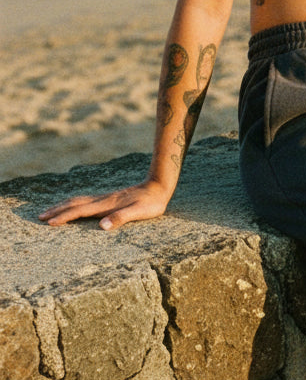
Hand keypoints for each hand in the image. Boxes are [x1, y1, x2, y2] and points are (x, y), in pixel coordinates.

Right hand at [38, 179, 171, 230]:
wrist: (159, 185)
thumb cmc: (151, 202)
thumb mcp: (140, 212)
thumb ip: (122, 218)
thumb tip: (102, 226)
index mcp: (107, 205)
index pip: (81, 211)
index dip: (64, 217)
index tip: (48, 223)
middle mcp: (103, 199)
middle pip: (75, 204)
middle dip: (57, 210)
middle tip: (39, 217)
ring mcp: (106, 197)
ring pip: (79, 200)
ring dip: (63, 205)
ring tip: (50, 211)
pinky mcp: (110, 198)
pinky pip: (86, 200)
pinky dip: (74, 203)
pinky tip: (74, 206)